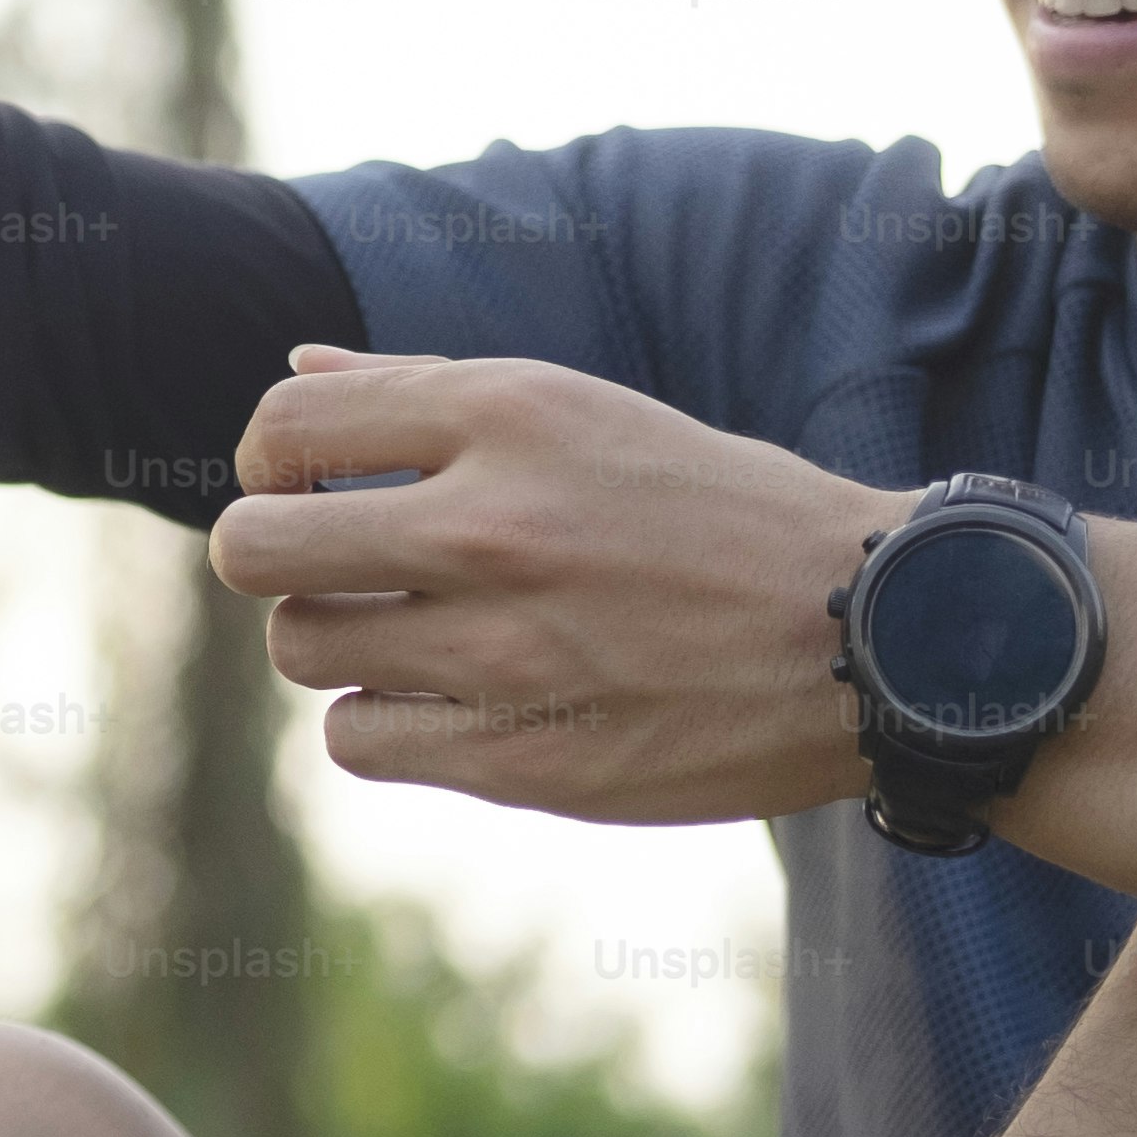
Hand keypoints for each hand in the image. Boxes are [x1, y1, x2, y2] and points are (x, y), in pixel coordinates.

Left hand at [209, 345, 898, 824]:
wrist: (882, 637)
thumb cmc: (717, 513)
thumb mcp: (586, 412)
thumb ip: (426, 392)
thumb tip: (295, 379)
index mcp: (510, 413)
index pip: (281, 430)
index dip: (273, 462)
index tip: (314, 484)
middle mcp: (494, 524)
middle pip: (255, 549)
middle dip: (277, 555)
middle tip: (337, 566)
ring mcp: (507, 649)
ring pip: (301, 649)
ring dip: (336, 641)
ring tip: (414, 631)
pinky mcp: (527, 757)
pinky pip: (356, 741)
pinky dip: (382, 724)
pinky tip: (448, 699)